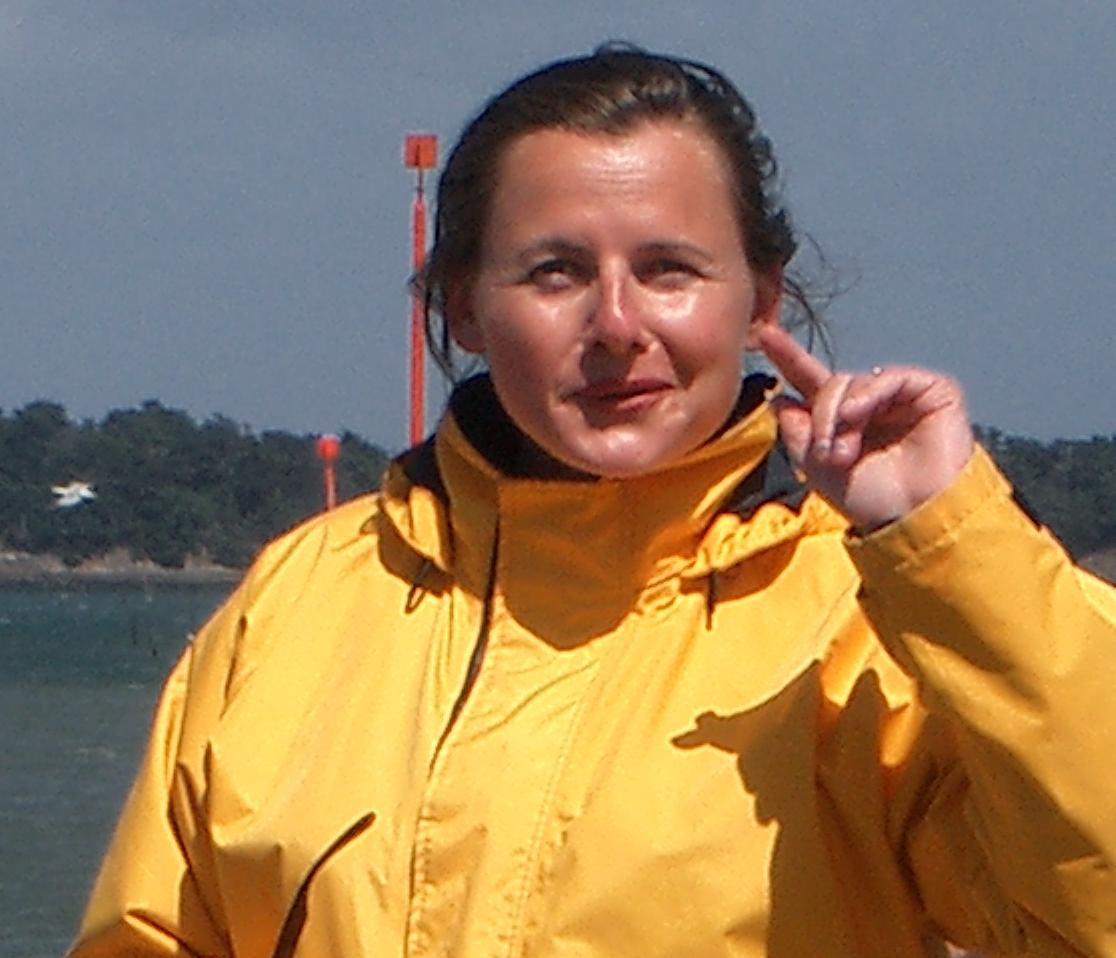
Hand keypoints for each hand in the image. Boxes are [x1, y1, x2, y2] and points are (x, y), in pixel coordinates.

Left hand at [756, 325, 974, 530]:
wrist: (918, 518)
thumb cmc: (873, 501)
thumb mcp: (818, 469)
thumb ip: (797, 433)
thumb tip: (779, 399)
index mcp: (844, 421)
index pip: (812, 383)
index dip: (790, 358)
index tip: (766, 336)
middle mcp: (871, 403)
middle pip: (828, 384)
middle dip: (820, 417)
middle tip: (827, 454)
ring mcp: (901, 395)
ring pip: (851, 381)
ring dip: (839, 416)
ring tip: (844, 453)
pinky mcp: (931, 390)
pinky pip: (887, 377)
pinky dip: (867, 394)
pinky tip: (857, 414)